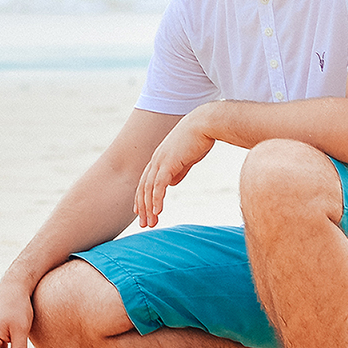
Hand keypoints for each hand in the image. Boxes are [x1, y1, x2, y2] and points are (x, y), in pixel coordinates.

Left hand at [133, 108, 216, 226]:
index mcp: (160, 158)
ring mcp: (161, 161)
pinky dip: (156, 199)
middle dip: (142, 207)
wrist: (205, 124)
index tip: (141, 211)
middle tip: (144, 224)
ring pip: (149, 189)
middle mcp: (156, 160)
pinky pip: (159, 185)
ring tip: (150, 223)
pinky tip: (157, 212)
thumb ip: (178, 171)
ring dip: (149, 207)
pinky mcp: (168, 163)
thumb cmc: (199, 139)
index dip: (142, 197)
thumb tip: (171, 184)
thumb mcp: (187, 158)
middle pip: (144, 187)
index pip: (146, 181)